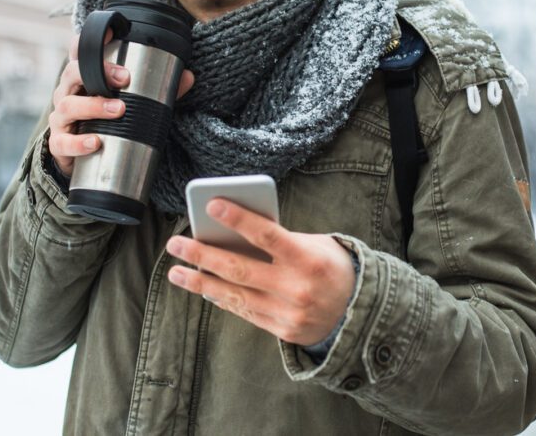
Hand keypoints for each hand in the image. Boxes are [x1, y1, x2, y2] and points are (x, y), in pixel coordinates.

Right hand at [47, 32, 193, 175]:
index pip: (79, 51)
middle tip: (125, 79)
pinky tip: (95, 142)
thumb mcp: (135, 101)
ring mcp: (61, 117)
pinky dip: (78, 143)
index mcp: (84, 76)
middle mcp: (69, 92)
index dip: (88, 40)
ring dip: (93, 106)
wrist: (87, 156)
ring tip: (118, 110)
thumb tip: (187, 76)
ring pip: (68, 105)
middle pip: (73, 73)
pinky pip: (63, 142)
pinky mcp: (59, 143)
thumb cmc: (109, 119)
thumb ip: (162, 89)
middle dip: (99, 72)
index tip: (111, 35)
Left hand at [166, 199, 356, 346]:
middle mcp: (295, 287)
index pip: (267, 235)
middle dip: (202, 255)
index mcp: (308, 259)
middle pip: (239, 268)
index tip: (212, 205)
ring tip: (176, 271)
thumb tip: (237, 233)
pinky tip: (203, 287)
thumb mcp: (317, 245)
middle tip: (176, 243)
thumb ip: (282, 240)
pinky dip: (221, 298)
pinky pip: (243, 311)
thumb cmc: (332, 267)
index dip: (238, 219)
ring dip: (200, 282)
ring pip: (234, 295)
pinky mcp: (281, 330)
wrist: (358, 312)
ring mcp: (286, 312)